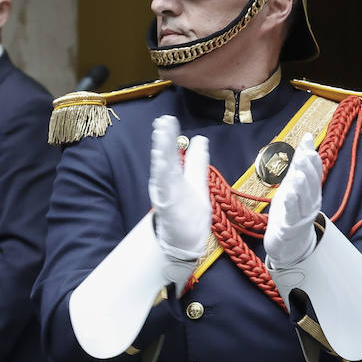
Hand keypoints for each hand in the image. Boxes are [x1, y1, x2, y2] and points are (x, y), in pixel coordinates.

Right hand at [148, 115, 209, 260]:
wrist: (186, 242)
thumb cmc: (189, 213)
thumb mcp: (197, 181)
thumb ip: (197, 161)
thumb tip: (200, 139)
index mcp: (173, 177)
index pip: (171, 153)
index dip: (168, 137)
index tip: (167, 119)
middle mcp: (167, 184)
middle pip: (164, 159)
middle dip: (163, 141)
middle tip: (162, 122)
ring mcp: (166, 196)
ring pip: (163, 172)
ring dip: (161, 155)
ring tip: (161, 137)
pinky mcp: (169, 208)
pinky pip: (165, 191)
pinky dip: (163, 178)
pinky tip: (162, 165)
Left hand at [264, 135, 323, 268]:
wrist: (286, 242)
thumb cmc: (291, 209)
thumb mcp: (294, 182)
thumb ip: (300, 161)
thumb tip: (308, 136)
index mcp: (313, 191)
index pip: (317, 174)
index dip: (313, 162)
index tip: (308, 149)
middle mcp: (311, 202)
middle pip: (312, 186)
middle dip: (308, 171)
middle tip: (304, 157)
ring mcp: (302, 216)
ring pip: (304, 200)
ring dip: (302, 187)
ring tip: (298, 174)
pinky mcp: (290, 227)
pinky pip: (292, 215)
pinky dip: (291, 204)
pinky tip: (288, 194)